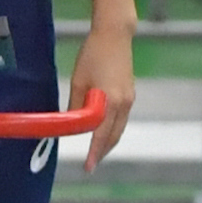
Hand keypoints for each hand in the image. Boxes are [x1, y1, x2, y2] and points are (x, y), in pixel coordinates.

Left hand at [71, 25, 135, 172]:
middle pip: (114, 136)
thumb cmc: (93, 55)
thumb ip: (76, 106)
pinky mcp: (130, 94)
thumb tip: (71, 124)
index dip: (94, 153)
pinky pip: (122, 119)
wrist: (115, 35)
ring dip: (108, 142)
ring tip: (96, 152)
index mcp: (110, 102)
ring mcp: (129, 100)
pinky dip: (113, 130)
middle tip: (91, 164)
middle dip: (102, 152)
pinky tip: (104, 132)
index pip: (101, 135)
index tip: (88, 167)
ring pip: (119, 129)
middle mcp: (124, 104)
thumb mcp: (78, 81)